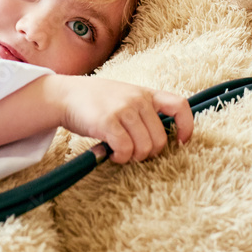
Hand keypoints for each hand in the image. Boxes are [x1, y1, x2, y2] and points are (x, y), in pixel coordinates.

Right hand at [45, 74, 193, 163]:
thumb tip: (160, 142)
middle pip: (160, 139)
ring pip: (145, 148)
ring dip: (133, 158)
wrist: (65, 95)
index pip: (180, 106)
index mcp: (146, 94)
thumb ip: (143, 112)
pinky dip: (120, 158)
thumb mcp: (125, 97)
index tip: (180, 143)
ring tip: (120, 153)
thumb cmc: (97, 102)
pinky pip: (125, 150)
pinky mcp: (108, 121)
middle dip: (148, 154)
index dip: (186, 127)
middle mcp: (138, 99)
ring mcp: (123, 109)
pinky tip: (112, 154)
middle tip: (133, 153)